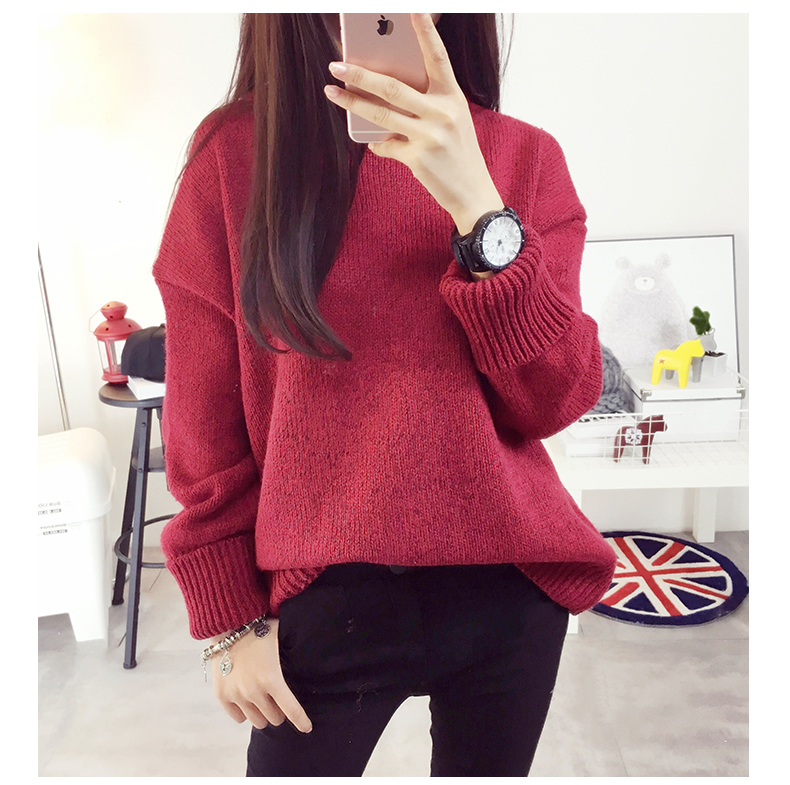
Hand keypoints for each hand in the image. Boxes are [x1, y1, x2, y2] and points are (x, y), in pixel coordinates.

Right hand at [210, 617, 312, 733]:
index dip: (301, 721)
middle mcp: (254, 691)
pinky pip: (238, 718)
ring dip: (263, 714)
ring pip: (257, 721)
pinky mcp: (222, 696)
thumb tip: (317, 644)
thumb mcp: (281, 638)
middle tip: (278, 700)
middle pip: (274, 718)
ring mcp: (236, 695)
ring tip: (263, 701)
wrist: (228, 625)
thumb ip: (293, 650)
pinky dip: (244, 712)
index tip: (307, 728)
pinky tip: (247, 700)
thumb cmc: (258, 628)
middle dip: (279, 711)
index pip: (291, 710)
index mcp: (272, 678)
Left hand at [323, 12, 503, 233]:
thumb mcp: (452, 120)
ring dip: (352, 102)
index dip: (425, 32)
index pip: (437, 57)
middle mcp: (443, 112)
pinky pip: (385, 146)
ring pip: (381, 114)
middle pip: (393, 87)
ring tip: (332, 92)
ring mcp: (429, 136)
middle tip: (336, 65)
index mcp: (453, 97)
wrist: (472, 192)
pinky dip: (376, 144)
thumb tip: (387, 93)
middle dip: (360, 74)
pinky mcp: (417, 158)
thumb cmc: (458, 153)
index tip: (413, 10)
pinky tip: (373, 143)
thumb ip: (428, 104)